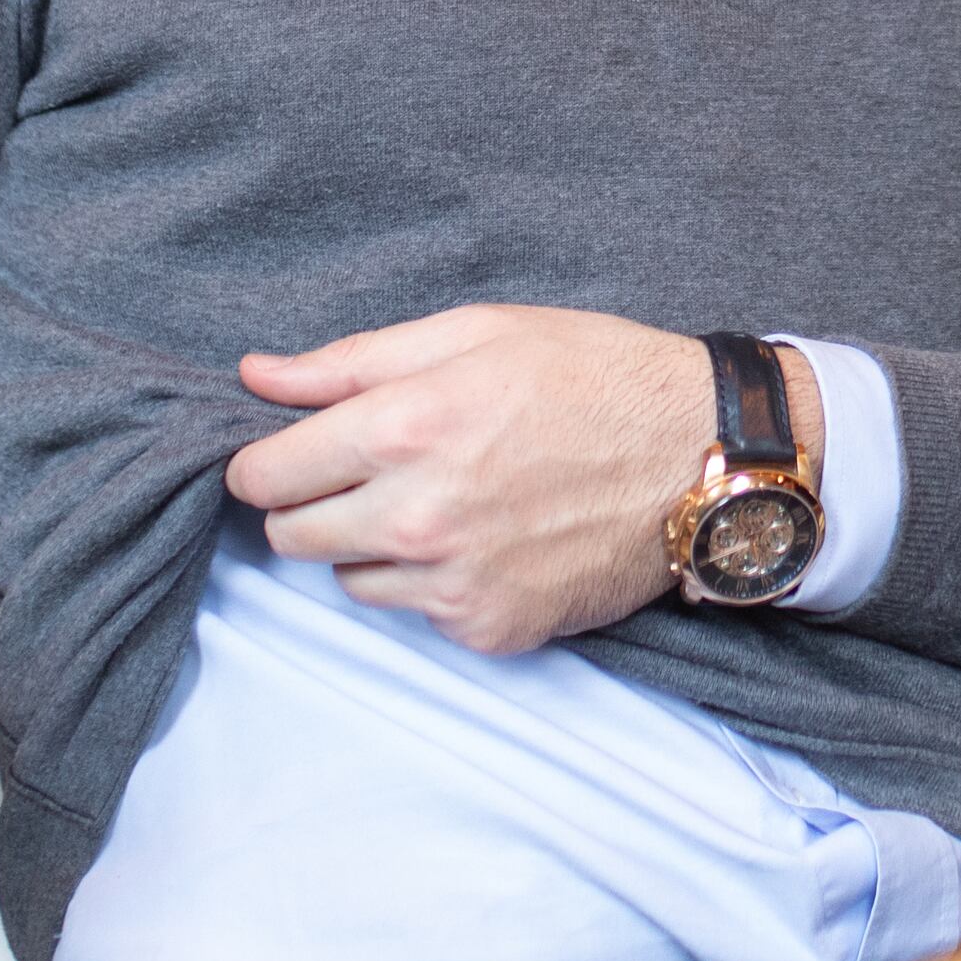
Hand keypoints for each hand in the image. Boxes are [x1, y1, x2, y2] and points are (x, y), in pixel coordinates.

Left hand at [226, 308, 817, 655]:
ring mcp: (455, 582)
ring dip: (372, 546)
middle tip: (366, 474)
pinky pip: (418, 614)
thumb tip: (256, 375)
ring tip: (442, 501)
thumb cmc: (594, 376)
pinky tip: (488, 538)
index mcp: (407, 427)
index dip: (265, 461)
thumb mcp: (475, 331)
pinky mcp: (490, 628)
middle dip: (310, 504)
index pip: (266, 475)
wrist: (704, 456)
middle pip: (291, 537)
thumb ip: (352, 360)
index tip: (286, 455)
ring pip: (349, 580)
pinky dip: (434, 582)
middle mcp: (420, 515)